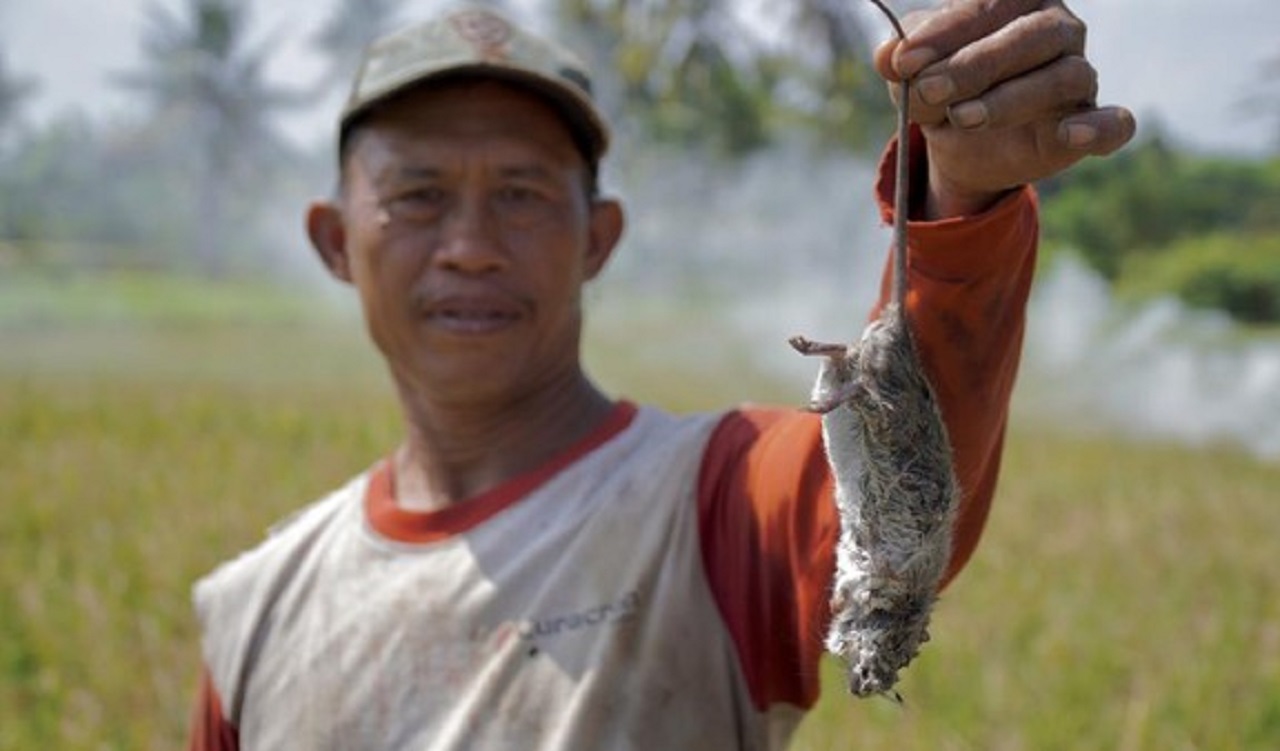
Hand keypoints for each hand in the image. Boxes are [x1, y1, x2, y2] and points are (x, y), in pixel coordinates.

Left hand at [873, 0, 1136, 218]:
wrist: (958, 144)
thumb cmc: (941, 89)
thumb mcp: (911, 74)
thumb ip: (900, 60)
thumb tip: (888, 54)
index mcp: (1017, 1)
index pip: (991, 2)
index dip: (947, 30)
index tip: (904, 61)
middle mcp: (1058, 29)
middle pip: (1034, 35)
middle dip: (976, 64)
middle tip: (930, 90)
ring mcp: (1080, 76)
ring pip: (1067, 76)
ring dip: (1011, 98)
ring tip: (962, 118)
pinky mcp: (1089, 124)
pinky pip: (1115, 123)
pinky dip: (1099, 128)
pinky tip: (1068, 135)